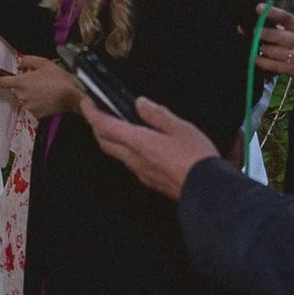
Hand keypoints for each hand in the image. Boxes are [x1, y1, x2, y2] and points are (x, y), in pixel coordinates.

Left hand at [0, 57, 83, 117]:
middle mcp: (21, 96)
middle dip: (23, 84)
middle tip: (37, 79)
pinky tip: (47, 97)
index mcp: (21, 82)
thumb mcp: (44, 63)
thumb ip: (27, 61)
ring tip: (45, 88)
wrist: (73, 96)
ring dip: (30, 93)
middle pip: (16, 89)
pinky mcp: (36, 114)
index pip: (1, 82)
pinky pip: (32, 106)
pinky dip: (36, 101)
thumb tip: (19, 66)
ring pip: (24, 97)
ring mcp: (28, 106)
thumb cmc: (58, 78)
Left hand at [82, 95, 220, 199]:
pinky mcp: (148, 180)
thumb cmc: (196, 160)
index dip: (92, 114)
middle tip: (96, 114)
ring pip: (115, 153)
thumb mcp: (180, 127)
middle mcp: (134, 158)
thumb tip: (141, 104)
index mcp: (139, 142)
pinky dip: (124, 150)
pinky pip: (129, 163)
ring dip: (109, 139)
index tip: (87, 104)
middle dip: (96, 126)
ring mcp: (140, 171)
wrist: (206, 190)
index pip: (105, 126)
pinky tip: (135, 146)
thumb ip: (157, 115)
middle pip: (104, 142)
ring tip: (114, 127)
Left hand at [254, 5, 293, 83]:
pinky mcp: (289, 68)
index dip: (272, 12)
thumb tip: (242, 27)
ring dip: (262, 48)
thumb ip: (270, 26)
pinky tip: (256, 58)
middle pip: (280, 37)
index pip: (286, 17)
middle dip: (265, 34)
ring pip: (274, 52)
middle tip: (255, 31)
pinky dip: (261, 62)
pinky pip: (272, 65)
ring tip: (258, 46)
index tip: (258, 7)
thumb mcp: (289, 30)